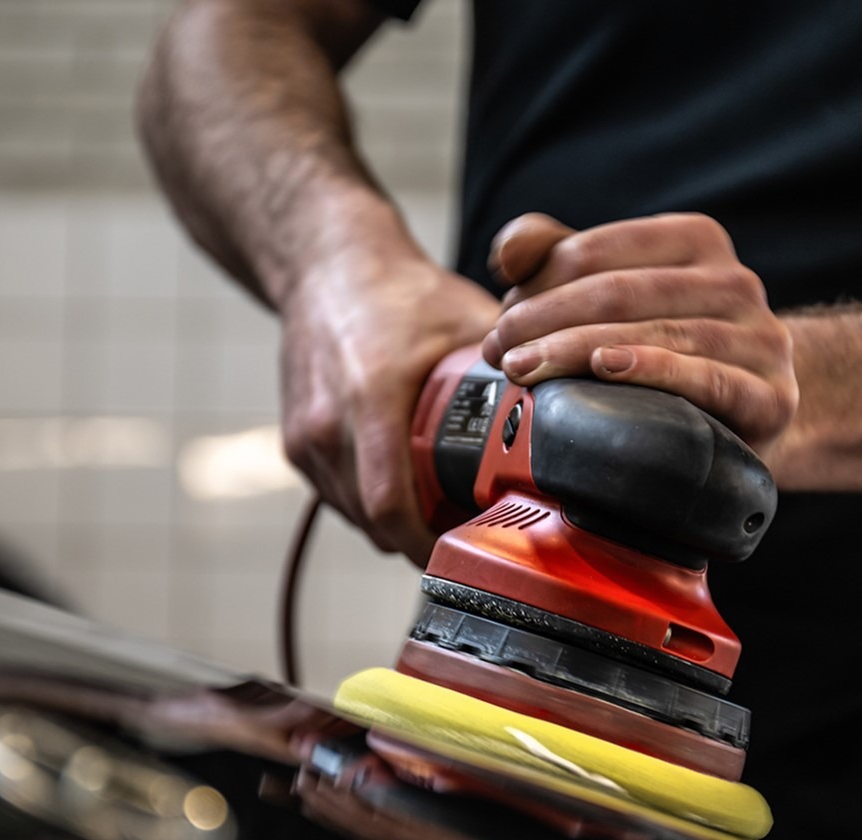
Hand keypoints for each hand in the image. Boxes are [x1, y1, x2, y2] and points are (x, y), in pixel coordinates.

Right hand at [280, 247, 500, 563]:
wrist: (325, 265)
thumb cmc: (395, 291)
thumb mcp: (464, 318)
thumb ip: (513, 363)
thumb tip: (567, 400)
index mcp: (369, 399)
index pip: (390, 506)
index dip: (426, 545)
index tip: (462, 551)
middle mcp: (327, 426)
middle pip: (374, 523)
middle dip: (418, 538)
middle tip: (460, 529)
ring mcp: (304, 439)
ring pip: (354, 516)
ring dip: (392, 522)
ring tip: (432, 502)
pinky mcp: (294, 444)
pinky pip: (337, 497)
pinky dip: (367, 501)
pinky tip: (399, 479)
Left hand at [480, 213, 797, 452]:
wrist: (749, 417)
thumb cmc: (663, 352)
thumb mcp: (611, 296)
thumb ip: (555, 260)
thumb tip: (508, 252)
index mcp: (697, 242)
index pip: (598, 250)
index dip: (536, 285)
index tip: (497, 325)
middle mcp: (736, 282)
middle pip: (620, 291)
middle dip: (546, 323)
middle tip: (498, 355)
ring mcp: (760, 339)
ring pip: (657, 333)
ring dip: (577, 351)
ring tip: (524, 371)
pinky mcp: (771, 397)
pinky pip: (708, 379)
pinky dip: (653, 370)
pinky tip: (606, 369)